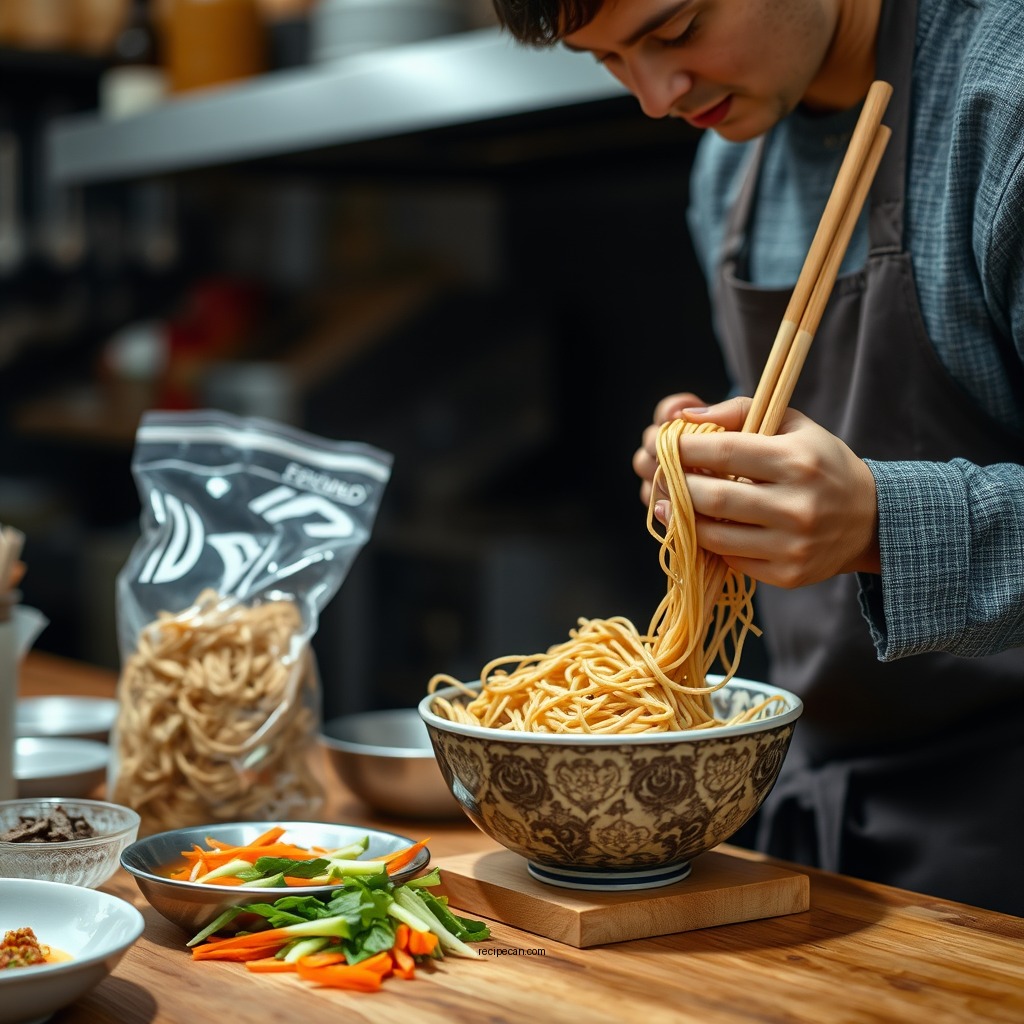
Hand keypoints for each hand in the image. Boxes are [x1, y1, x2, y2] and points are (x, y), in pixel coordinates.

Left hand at [637, 395, 880, 587]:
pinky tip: (699, 529)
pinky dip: (709, 544)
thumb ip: (740, 412)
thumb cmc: (821, 463)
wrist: (870, 519)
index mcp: (797, 462)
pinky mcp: (788, 574)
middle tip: (659, 479)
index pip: (725, 452)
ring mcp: (792, 545)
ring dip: (681, 520)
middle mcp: (797, 506)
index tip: (665, 446)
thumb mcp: (793, 426)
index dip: (685, 449)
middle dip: (675, 487)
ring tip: (665, 505)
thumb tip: (682, 417)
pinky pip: (731, 560)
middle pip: (712, 498)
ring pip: (714, 536)